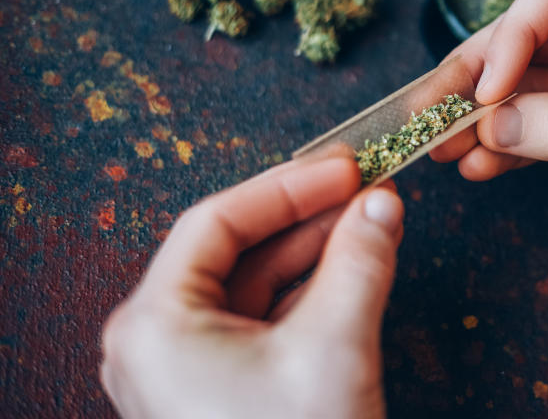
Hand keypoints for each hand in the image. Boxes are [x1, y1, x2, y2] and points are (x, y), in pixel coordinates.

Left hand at [100, 156, 404, 418]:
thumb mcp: (334, 346)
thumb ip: (360, 262)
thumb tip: (383, 203)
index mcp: (156, 325)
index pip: (218, 222)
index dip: (287, 187)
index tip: (343, 167)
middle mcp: (158, 342)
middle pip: (237, 251)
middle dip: (308, 218)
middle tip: (365, 188)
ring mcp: (187, 368)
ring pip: (254, 285)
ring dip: (314, 251)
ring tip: (371, 220)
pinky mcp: (219, 388)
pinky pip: (263, 320)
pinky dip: (308, 290)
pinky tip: (353, 266)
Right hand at [433, 0, 547, 252]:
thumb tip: (494, 126)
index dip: (511, 35)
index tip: (487, 89)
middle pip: (524, 40)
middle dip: (475, 77)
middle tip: (429, 111)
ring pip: (519, 87)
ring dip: (478, 117)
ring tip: (436, 146)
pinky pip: (532, 128)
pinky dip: (502, 147)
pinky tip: (475, 166)